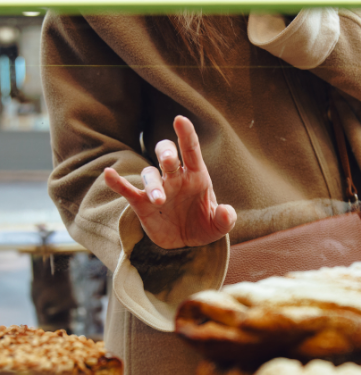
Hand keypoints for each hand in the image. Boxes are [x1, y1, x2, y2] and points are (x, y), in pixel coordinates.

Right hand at [104, 116, 236, 248]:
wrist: (186, 244)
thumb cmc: (204, 226)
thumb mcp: (219, 226)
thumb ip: (225, 219)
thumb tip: (228, 212)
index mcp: (196, 176)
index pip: (191, 150)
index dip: (186, 133)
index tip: (180, 119)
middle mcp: (175, 177)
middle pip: (167, 154)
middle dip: (166, 153)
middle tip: (168, 160)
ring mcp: (158, 188)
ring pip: (149, 174)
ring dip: (152, 185)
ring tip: (159, 201)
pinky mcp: (142, 203)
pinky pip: (127, 190)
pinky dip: (117, 182)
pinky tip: (108, 175)